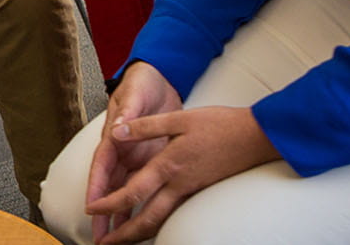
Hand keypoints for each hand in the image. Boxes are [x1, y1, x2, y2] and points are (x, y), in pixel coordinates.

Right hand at [86, 61, 182, 239]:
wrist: (161, 78)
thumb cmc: (143, 83)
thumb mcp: (135, 94)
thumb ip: (128, 111)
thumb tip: (118, 127)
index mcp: (113, 136)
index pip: (101, 166)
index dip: (96, 187)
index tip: (91, 206)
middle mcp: (121, 151)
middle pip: (109, 186)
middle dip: (103, 212)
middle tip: (101, 236)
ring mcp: (135, 157)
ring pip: (124, 191)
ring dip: (120, 214)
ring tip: (116, 238)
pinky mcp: (151, 160)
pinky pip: (144, 186)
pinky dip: (141, 204)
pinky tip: (142, 221)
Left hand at [86, 104, 279, 242]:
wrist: (258, 137)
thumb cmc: (220, 125)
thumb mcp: (179, 117)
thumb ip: (145, 126)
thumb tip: (116, 132)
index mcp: (168, 165)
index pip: (133, 192)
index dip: (110, 203)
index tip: (91, 209)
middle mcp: (178, 184)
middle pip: (147, 219)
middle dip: (123, 235)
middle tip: (104, 243)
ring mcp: (191, 190)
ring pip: (162, 220)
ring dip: (140, 234)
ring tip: (123, 241)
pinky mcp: (200, 190)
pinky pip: (174, 214)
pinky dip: (158, 224)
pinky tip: (150, 224)